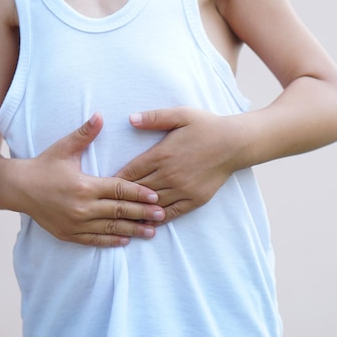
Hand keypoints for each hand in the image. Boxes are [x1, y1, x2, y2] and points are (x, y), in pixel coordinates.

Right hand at [10, 113, 164, 246]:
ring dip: (132, 231)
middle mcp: (82, 207)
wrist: (18, 188)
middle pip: (120, 211)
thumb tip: (100, 115)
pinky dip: (111, 241)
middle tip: (162, 214)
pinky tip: (125, 241)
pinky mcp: (69, 234)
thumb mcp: (64, 148)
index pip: (119, 190)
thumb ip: (85, 133)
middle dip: (143, 213)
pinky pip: (94, 240)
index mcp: (84, 185)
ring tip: (151, 232)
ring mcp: (75, 223)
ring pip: (110, 229)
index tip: (156, 196)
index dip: (139, 193)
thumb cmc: (43, 166)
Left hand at [115, 107, 247, 222]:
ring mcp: (183, 189)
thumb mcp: (180, 114)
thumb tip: (131, 119)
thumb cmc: (206, 126)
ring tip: (120, 217)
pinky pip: (172, 213)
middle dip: (121, 197)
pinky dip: (158, 218)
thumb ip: (154, 117)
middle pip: (137, 190)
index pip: (130, 172)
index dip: (114, 180)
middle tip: (104, 205)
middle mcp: (170, 174)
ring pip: (152, 204)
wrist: (235, 143)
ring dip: (136, 210)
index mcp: (162, 155)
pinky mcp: (195, 199)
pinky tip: (147, 222)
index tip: (102, 186)